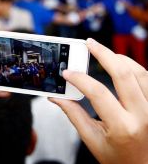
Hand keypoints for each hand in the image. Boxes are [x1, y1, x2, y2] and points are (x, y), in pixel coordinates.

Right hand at [50, 38, 147, 163]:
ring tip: (103, 52)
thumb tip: (56, 97)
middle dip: (103, 54)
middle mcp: (143, 115)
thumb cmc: (118, 158)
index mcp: (123, 127)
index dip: (79, 79)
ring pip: (139, 71)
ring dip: (119, 58)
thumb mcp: (92, 140)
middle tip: (89, 43)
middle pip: (123, 73)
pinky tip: (121, 65)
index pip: (98, 93)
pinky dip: (133, 67)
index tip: (67, 72)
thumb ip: (74, 115)